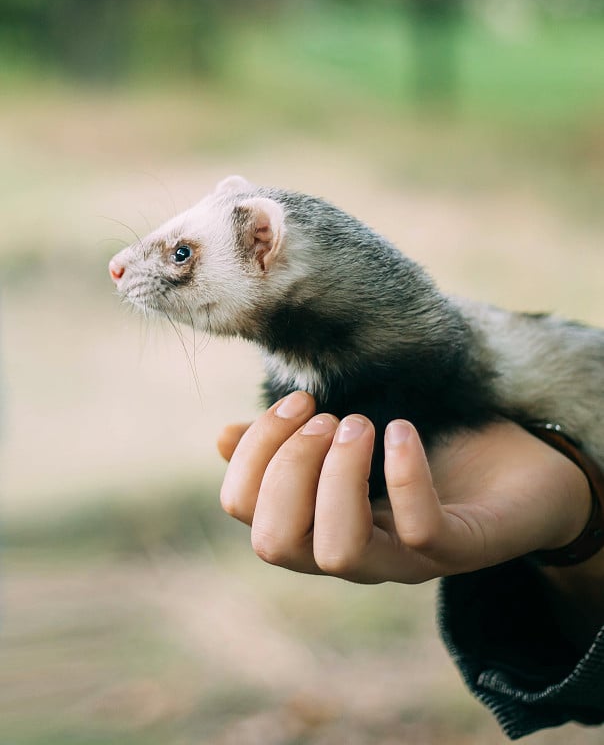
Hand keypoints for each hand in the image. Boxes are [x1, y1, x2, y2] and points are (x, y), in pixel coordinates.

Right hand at [219, 392, 591, 583]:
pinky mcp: (461, 549)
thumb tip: (221, 439)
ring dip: (335, 476)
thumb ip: (292, 442)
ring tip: (358, 424)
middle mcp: (350, 551)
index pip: (242, 510)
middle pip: (275, 543)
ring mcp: (404, 558)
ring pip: (338, 552)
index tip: (295, 402)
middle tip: (325, 415)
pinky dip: (403, 474)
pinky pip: (420, 530)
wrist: (520, 473)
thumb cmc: (428, 452)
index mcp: (315, 521)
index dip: (251, 454)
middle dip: (286, 468)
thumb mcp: (350, 436)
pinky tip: (402, 429)